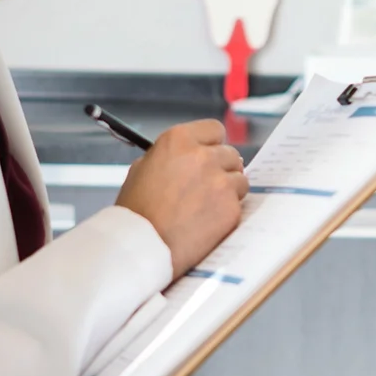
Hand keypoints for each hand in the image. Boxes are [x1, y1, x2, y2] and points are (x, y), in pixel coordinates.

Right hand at [114, 120, 247, 279]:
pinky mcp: (231, 208)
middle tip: (208, 188)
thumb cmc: (136, 212)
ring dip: (228, 191)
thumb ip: (168, 157)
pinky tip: (208, 222)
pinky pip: (239, 205)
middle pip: (230, 154)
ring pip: (240, 179)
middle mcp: (203, 156)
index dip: (213, 145)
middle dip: (222, 169)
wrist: (142, 245)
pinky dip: (227, 213)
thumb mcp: (141, 169)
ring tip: (206, 207)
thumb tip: (184, 157)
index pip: (214, 130)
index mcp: (179, 140)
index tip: (211, 155)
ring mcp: (220, 182)